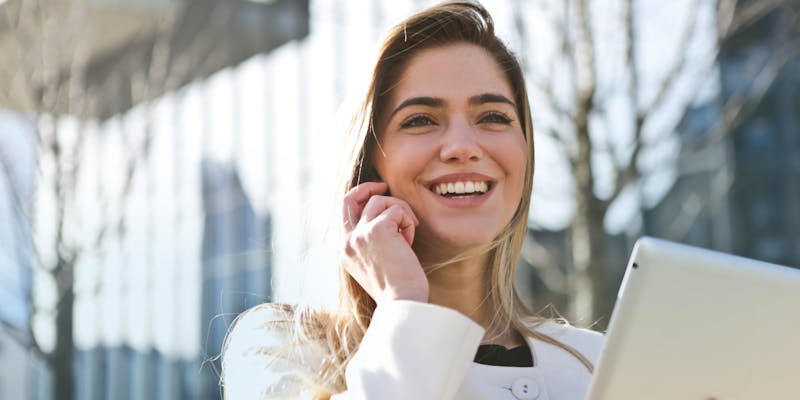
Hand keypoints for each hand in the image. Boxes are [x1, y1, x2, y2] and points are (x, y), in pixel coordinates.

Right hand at [342, 182, 428, 304]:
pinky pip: (397, 210)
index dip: (359, 199)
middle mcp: (347, 241)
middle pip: (349, 198)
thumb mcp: (376, 264)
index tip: (376, 195)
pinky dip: (408, 222)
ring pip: (380, 201)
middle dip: (368, 187)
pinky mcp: (377, 230)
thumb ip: (371, 243)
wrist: (402, 303)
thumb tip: (385, 219)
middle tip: (385, 186)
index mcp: (345, 251)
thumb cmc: (397, 289)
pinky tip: (410, 242)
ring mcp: (360, 235)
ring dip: (400, 212)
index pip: (344, 213)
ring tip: (408, 234)